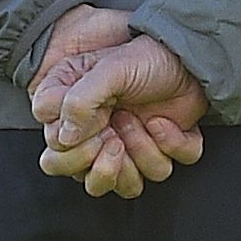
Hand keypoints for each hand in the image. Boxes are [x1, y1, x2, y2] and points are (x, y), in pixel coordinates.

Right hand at [29, 4, 207, 198]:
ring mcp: (131, 149)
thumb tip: (65, 137)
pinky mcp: (163, 151)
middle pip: (87, 182)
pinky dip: (171, 146)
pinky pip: (165, 169)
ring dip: (139, 153)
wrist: (186, 55)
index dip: (74, 150)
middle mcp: (98, 139)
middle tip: (114, 136)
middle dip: (104, 166)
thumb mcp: (107, 70)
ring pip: (128, 185)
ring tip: (140, 120)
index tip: (94, 125)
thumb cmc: (142, 57)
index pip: (54, 159)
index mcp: (74, 120)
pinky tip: (165, 122)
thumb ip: (79, 101)